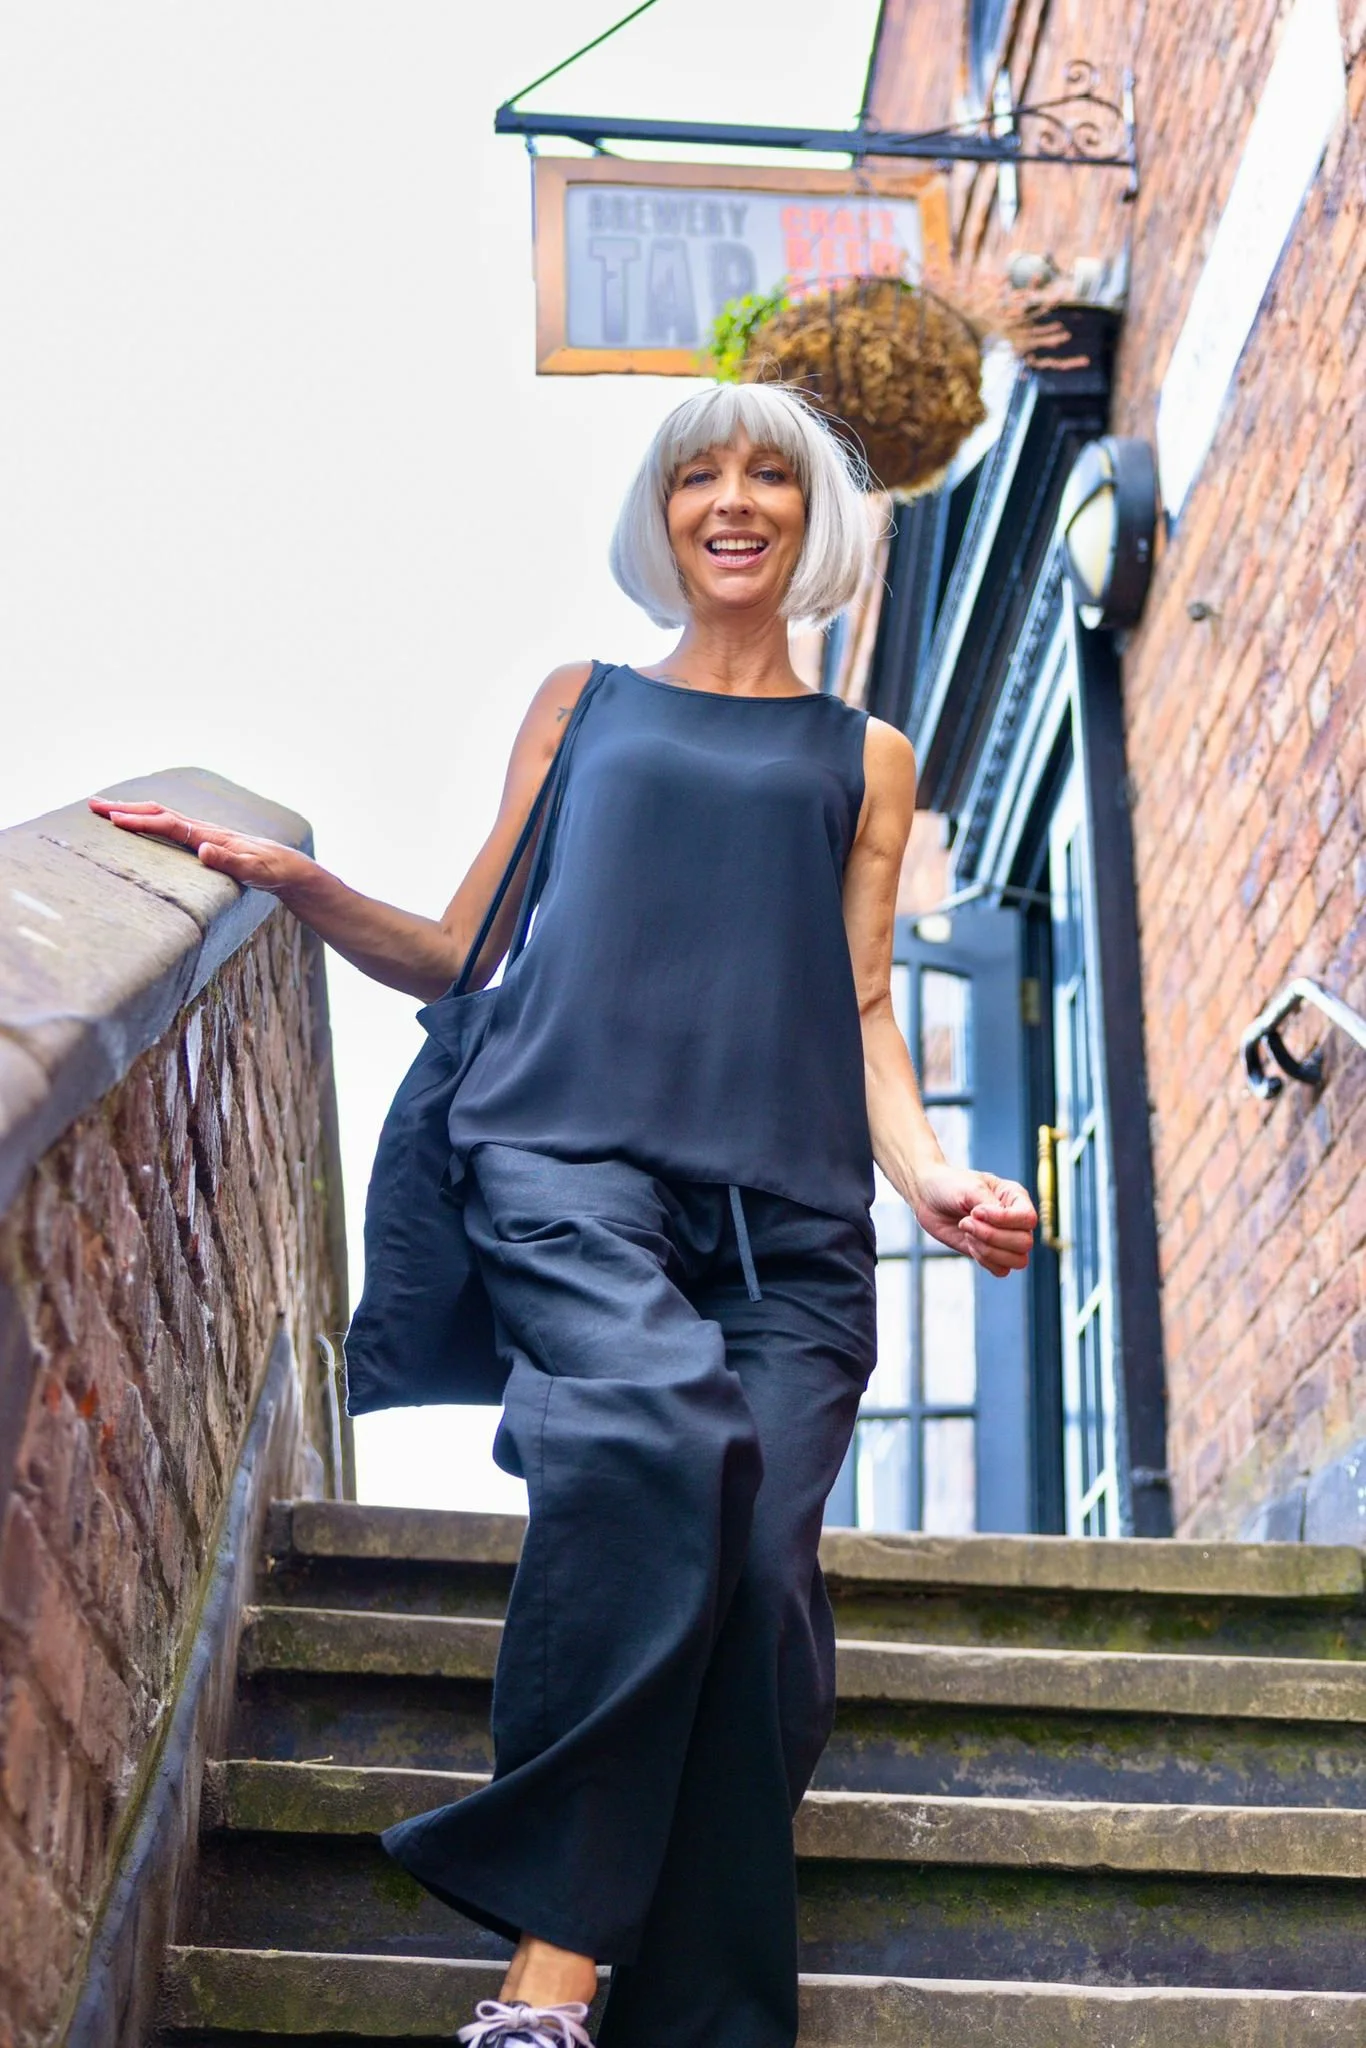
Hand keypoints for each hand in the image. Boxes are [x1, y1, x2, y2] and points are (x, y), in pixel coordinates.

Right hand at [87, 798, 311, 894]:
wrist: (289, 866)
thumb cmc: (273, 871)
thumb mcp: (256, 871)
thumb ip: (231, 862)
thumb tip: (203, 849)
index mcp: (210, 836)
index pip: (169, 825)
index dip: (141, 822)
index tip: (113, 821)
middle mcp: (203, 830)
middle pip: (158, 813)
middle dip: (124, 808)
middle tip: (92, 805)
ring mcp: (202, 833)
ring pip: (160, 816)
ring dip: (132, 811)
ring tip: (104, 810)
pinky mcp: (202, 840)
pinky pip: (167, 825)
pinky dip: (146, 819)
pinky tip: (136, 823)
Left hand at [911, 1164, 1036, 1276]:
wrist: (927, 1197)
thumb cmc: (950, 1185)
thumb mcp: (970, 1188)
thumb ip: (989, 1204)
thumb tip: (1002, 1222)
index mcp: (1016, 1198)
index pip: (1028, 1219)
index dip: (1003, 1220)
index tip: (976, 1211)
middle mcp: (1015, 1220)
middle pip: (1024, 1242)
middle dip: (991, 1236)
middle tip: (966, 1222)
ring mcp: (1005, 1239)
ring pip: (1017, 1260)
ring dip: (988, 1250)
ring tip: (967, 1232)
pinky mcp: (991, 1253)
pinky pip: (1001, 1270)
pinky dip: (984, 1260)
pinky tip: (969, 1243)